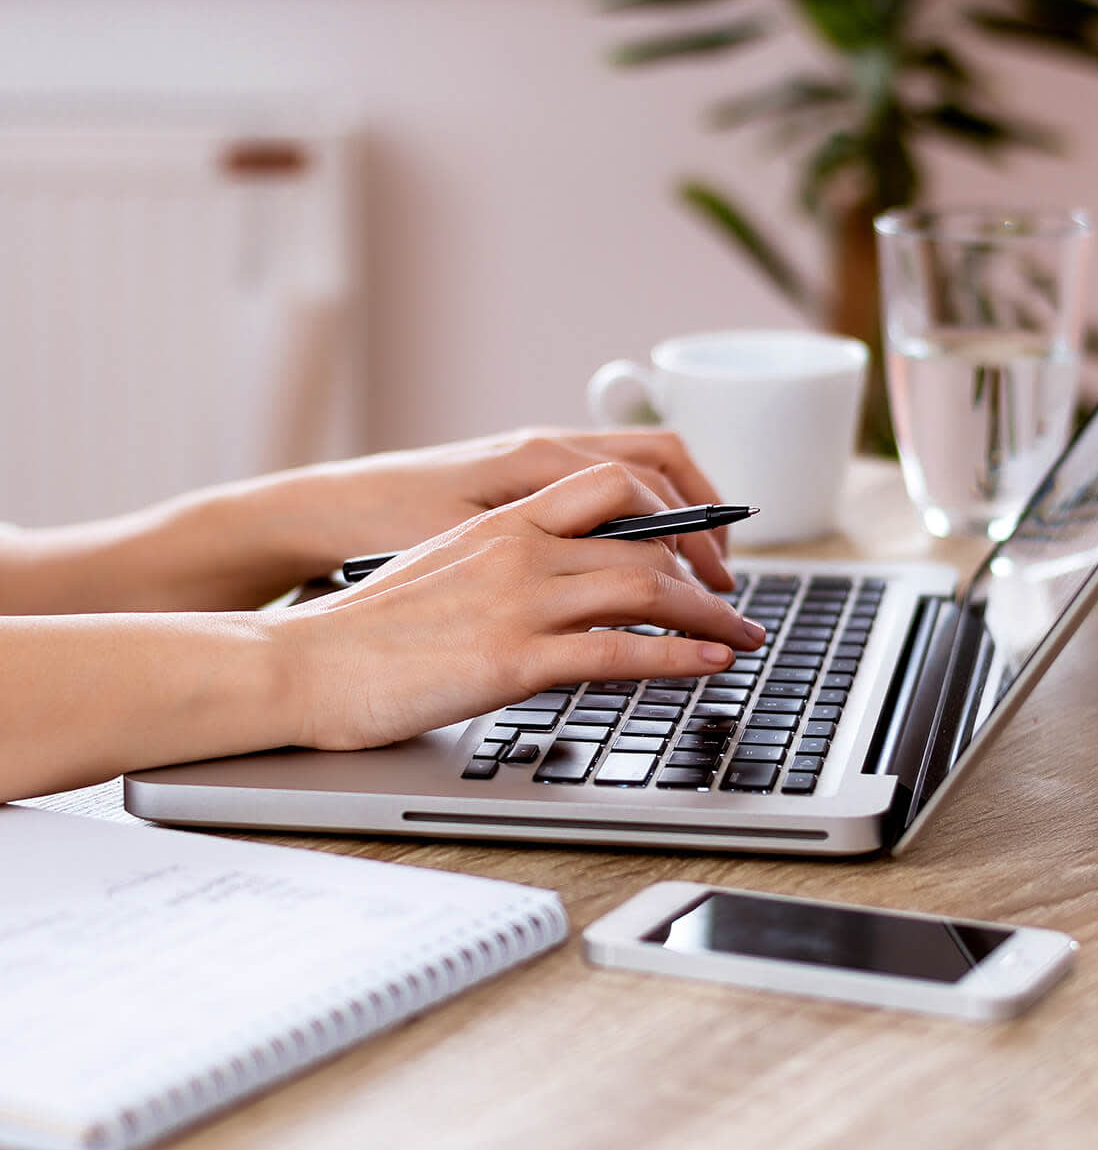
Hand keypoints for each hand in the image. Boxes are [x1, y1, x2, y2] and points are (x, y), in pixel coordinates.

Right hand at [274, 463, 764, 750]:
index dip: (674, 512)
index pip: (614, 486)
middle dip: (705, 573)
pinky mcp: (511, 659)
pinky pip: (618, 651)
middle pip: (645, 542)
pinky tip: (711, 662)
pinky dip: (679, 657)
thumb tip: (559, 583)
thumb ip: (508, 564)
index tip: (702, 545)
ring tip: (744, 635)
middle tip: (735, 600)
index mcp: (505, 521)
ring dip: (709, 615)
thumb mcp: (445, 570)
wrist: (301, 662)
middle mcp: (520, 549)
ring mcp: (518, 602)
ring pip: (645, 588)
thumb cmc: (366, 626)